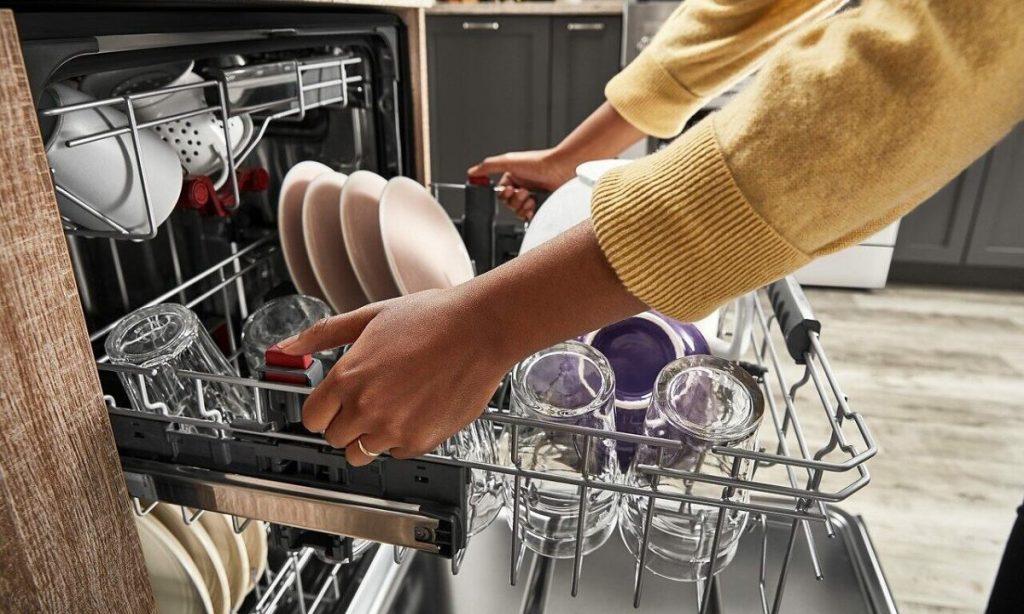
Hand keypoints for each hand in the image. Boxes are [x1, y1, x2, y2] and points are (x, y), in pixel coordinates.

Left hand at [277, 289, 515, 466]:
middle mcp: (366, 408)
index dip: (324, 409)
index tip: (335, 404)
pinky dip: (402, 438)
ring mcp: (392, 429)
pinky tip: (416, 409)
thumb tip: (286, 346)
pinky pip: (396, 453)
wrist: (481, 329)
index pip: (312, 418)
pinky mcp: (420, 441)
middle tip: (371, 400)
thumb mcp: (370, 316)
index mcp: (348, 378)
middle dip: (347, 422)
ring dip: (371, 436)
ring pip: (362, 453)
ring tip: (394, 407)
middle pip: (334, 438)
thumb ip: (324, 334)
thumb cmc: (432, 318)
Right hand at [467, 148, 574, 220]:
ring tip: (530, 197)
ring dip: (521, 206)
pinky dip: (529, 213)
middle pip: (508, 204)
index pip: (499, 193)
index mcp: (512, 176)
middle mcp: (522, 185)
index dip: (503, 195)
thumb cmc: (539, 162)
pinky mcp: (541, 203)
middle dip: (514, 200)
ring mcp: (532, 195)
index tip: (509, 190)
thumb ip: (488, 166)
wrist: (560, 168)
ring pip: (517, 211)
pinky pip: (529, 216)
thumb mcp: (508, 161)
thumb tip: (472, 172)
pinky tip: (533, 206)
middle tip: (523, 192)